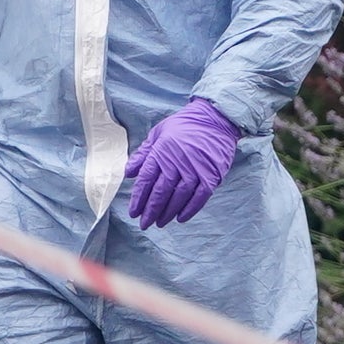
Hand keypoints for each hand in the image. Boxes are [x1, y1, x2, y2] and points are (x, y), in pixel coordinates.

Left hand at [122, 98, 239, 227]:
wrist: (214, 118)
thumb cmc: (184, 125)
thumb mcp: (158, 133)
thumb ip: (143, 154)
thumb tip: (128, 173)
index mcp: (161, 152)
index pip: (146, 180)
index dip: (139, 198)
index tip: (134, 212)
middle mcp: (177, 163)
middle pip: (160, 192)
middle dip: (150, 211)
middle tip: (144, 224)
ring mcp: (195, 170)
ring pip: (178, 197)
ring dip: (167, 213)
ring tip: (160, 223)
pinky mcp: (211, 175)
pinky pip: (199, 197)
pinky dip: (190, 209)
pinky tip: (181, 218)